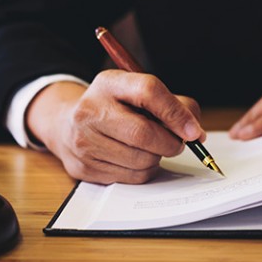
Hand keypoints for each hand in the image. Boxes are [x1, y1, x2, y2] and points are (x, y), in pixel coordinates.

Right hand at [26, 69, 204, 183]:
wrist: (66, 125)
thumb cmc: (114, 108)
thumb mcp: (137, 92)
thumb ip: (171, 104)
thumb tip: (195, 131)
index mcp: (108, 84)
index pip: (148, 91)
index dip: (176, 113)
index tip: (194, 130)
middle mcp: (90, 111)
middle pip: (144, 133)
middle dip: (171, 143)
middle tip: (178, 143)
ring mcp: (84, 142)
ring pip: (141, 160)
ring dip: (158, 158)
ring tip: (151, 148)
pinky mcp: (84, 168)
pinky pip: (132, 177)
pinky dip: (144, 171)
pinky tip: (136, 159)